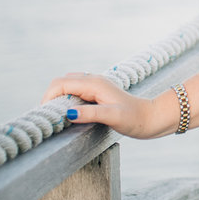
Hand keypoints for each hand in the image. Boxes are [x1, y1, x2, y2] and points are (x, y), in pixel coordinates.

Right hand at [42, 72, 164, 138]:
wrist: (151, 117)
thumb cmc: (134, 118)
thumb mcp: (113, 117)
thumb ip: (91, 114)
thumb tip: (69, 113)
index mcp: (94, 84)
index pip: (60, 84)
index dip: (48, 97)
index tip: (47, 116)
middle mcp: (93, 81)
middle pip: (61, 82)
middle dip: (51, 97)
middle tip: (50, 118)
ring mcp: (96, 86)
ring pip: (68, 86)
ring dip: (58, 98)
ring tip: (58, 117)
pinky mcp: (98, 93)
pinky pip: (76, 91)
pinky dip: (67, 100)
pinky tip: (71, 114)